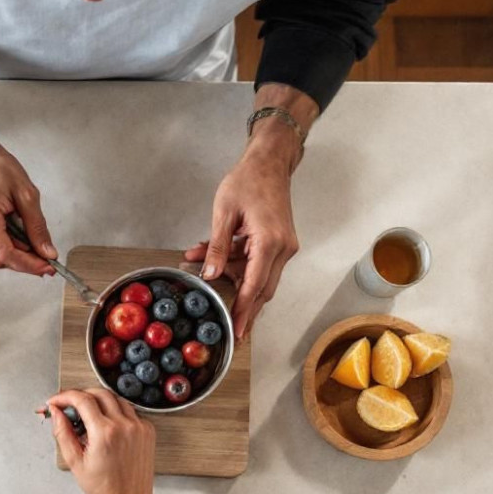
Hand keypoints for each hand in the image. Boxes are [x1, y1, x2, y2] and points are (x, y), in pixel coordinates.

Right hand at [0, 139, 56, 275]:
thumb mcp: (26, 193)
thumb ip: (38, 227)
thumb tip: (47, 252)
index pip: (5, 255)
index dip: (28, 265)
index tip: (48, 267)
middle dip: (24, 260)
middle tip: (44, 254)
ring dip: (14, 252)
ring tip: (24, 231)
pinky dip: (4, 243)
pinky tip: (11, 228)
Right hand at [46, 388, 155, 493]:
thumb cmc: (103, 487)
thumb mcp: (74, 461)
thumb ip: (62, 432)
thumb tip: (56, 412)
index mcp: (104, 433)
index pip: (82, 399)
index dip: (65, 396)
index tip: (57, 401)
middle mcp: (124, 426)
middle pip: (99, 393)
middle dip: (81, 394)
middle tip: (70, 405)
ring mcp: (139, 427)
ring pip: (116, 398)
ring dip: (99, 401)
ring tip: (89, 417)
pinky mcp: (148, 431)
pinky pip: (130, 411)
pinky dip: (116, 412)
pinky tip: (108, 426)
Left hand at [184, 128, 300, 340]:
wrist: (269, 162)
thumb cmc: (247, 181)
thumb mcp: (224, 213)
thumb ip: (217, 248)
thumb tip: (209, 275)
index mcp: (269, 242)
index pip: (255, 286)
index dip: (243, 310)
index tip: (237, 330)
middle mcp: (283, 248)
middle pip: (264, 289)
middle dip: (246, 309)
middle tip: (233, 330)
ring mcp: (284, 246)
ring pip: (261, 277)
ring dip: (236, 282)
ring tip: (207, 280)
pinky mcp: (279, 242)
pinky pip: (259, 263)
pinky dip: (239, 266)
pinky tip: (214, 262)